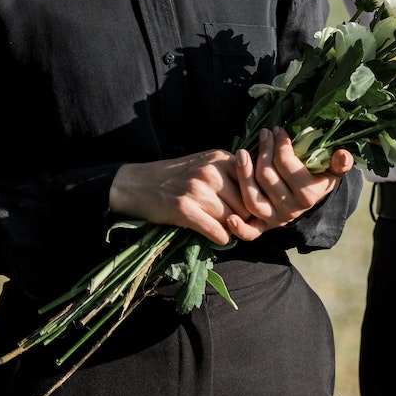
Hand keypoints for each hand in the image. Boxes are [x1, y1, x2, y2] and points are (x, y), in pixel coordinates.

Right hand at [109, 150, 264, 245]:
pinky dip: (221, 238)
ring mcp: (197, 189)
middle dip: (245, 219)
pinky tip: (216, 236)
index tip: (251, 212)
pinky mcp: (184, 208)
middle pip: (246, 205)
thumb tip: (258, 200)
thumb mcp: (205, 164)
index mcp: (220, 157)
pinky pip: (217, 231)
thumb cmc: (175, 177)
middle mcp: (211, 171)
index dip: (254, 202)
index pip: (253, 184)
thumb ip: (231, 174)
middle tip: (240, 226)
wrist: (137, 184)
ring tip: (226, 230)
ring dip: (232, 229)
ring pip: (233, 219)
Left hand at [230, 129, 354, 230]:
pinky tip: (230, 217)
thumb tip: (343, 155)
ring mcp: (275, 219)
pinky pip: (250, 233)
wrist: (309, 200)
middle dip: (263, 151)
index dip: (280, 145)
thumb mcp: (331, 171)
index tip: (278, 130)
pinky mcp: (262, 227)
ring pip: (252, 199)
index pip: (287, 165)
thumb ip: (339, 163)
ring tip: (242, 152)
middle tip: (264, 134)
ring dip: (244, 174)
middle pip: (267, 177)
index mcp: (309, 195)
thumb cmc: (318, 179)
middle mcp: (291, 209)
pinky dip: (239, 228)